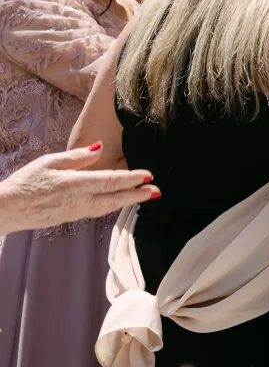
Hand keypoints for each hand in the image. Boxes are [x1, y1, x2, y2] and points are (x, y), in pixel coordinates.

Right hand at [0, 144, 156, 234]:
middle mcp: (79, 200)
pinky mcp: (71, 219)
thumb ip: (76, 156)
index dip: (131, 179)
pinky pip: (98, 212)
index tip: (149, 176)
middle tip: (157, 191)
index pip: (110, 181)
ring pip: (108, 207)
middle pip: (115, 198)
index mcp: (75, 184)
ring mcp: (76, 212)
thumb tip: (98, 148)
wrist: (6, 209)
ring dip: (128, 202)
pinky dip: (113, 207)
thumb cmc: (25, 183)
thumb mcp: (49, 162)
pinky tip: (120, 202)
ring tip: (145, 196)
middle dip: (138, 195)